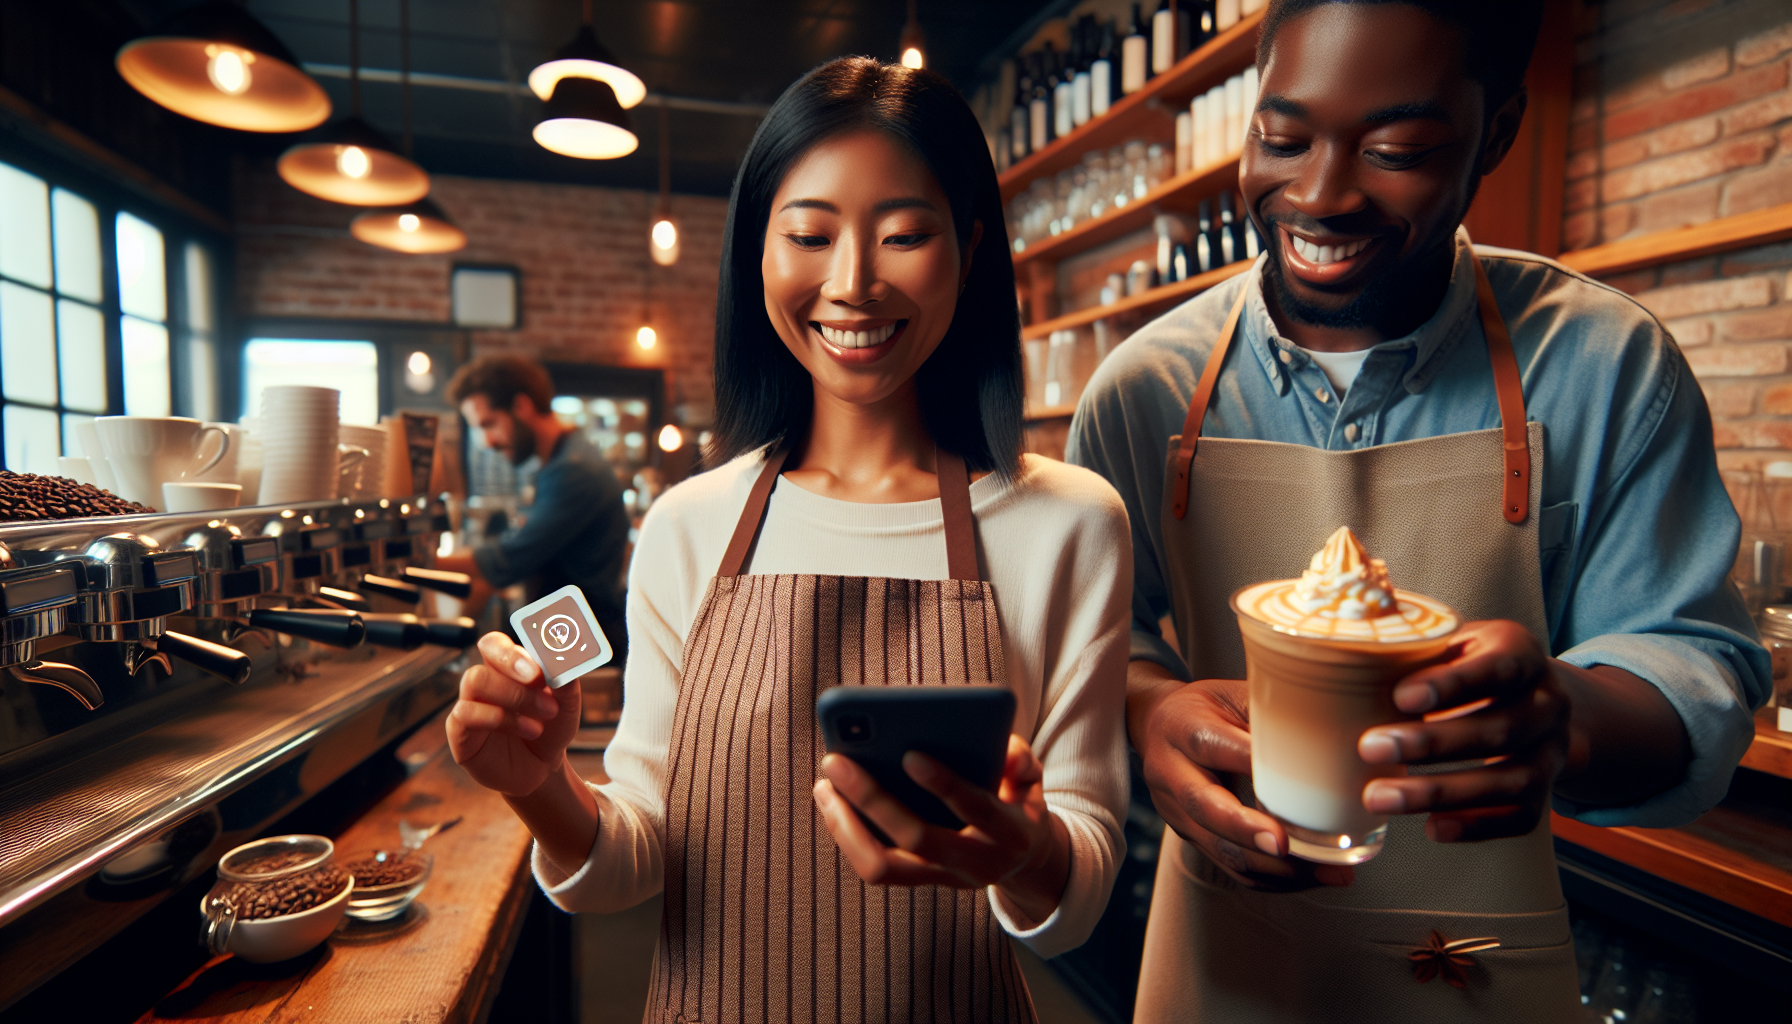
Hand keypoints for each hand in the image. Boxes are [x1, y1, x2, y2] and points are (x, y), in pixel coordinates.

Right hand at [447, 632, 581, 795]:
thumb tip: (567, 660)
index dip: (514, 648)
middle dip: (513, 663)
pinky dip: (496, 718)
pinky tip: (525, 730)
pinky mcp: (459, 732)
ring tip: (540, 722)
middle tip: (539, 681)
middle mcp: (487, 680)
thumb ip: (566, 682)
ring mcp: (470, 703)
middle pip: (485, 652)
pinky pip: (464, 713)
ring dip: (512, 696)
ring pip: (474, 680)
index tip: (539, 667)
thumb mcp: (567, 706)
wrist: (544, 768)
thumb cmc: (551, 729)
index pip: (498, 641)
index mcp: (509, 666)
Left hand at [813, 735, 1070, 923]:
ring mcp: (943, 877)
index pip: (977, 809)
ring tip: (824, 787)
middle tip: (836, 761)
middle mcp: (976, 863)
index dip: (945, 785)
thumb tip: (1001, 752)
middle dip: (873, 798)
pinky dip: (847, 834)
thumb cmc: (1017, 800)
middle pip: (917, 839)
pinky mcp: (918, 879)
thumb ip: (1021, 760)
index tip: (910, 754)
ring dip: (846, 827)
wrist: (1024, 859)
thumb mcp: (1032, 779)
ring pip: (883, 867)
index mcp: (1011, 832)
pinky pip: (875, 866)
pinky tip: (831, 801)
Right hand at [1133, 671, 1353, 890]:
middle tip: (1285, 845)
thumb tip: (1334, 734)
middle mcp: (1170, 772)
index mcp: (1181, 727)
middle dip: (1247, 831)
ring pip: (1218, 848)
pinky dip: (1272, 878)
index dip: (1247, 765)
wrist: (1155, 726)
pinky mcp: (1189, 837)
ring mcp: (1175, 811)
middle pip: (1202, 806)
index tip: (1290, 784)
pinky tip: (1309, 875)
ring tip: (1326, 870)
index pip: (1210, 745)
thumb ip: (1271, 713)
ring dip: (1273, 867)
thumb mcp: (1233, 693)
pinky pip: (1229, 866)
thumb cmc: (1207, 708)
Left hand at [1358, 619, 1570, 842]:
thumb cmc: (1467, 663)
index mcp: (1521, 653)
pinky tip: (1431, 828)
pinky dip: (1477, 826)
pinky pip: (1523, 817)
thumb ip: (1412, 644)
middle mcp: (1548, 702)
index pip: (1498, 667)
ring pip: (1513, 781)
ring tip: (1379, 797)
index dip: (1453, 685)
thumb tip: (1344, 645)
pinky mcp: (1545, 789)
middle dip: (1432, 744)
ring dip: (1442, 792)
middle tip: (1369, 747)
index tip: (1400, 696)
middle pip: (1502, 730)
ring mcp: (1552, 750)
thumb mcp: (1450, 639)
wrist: (1530, 696)